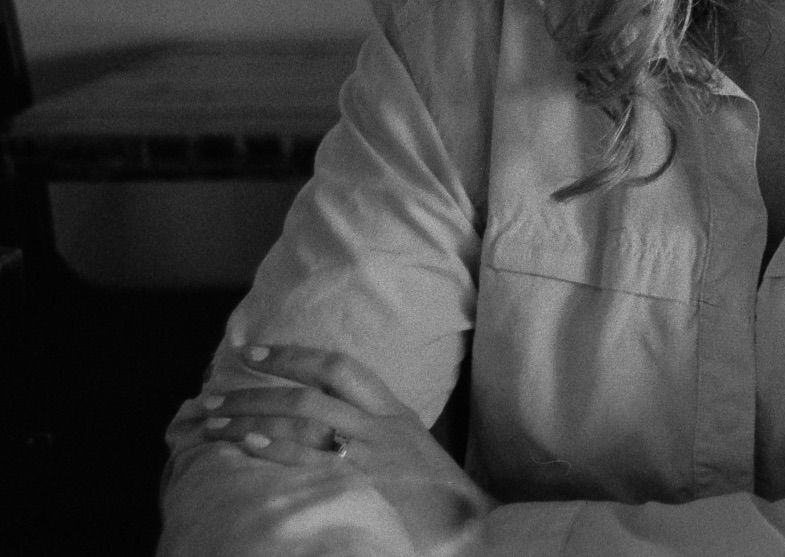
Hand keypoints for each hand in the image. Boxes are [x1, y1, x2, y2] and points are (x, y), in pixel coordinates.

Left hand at [199, 344, 491, 553]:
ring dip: (253, 415)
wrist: (477, 527)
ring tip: (214, 421)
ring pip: (305, 416)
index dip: (292, 355)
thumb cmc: (441, 495)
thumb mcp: (412, 450)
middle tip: (213, 392)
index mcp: (394, 412)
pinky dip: (279, 447)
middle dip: (259, 386)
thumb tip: (328, 427)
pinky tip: (249, 443)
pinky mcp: (366, 483)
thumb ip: (376, 432)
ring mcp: (374, 453)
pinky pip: (315, 458)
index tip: (251, 352)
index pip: (339, 367)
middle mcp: (382, 425)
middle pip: (313, 388)